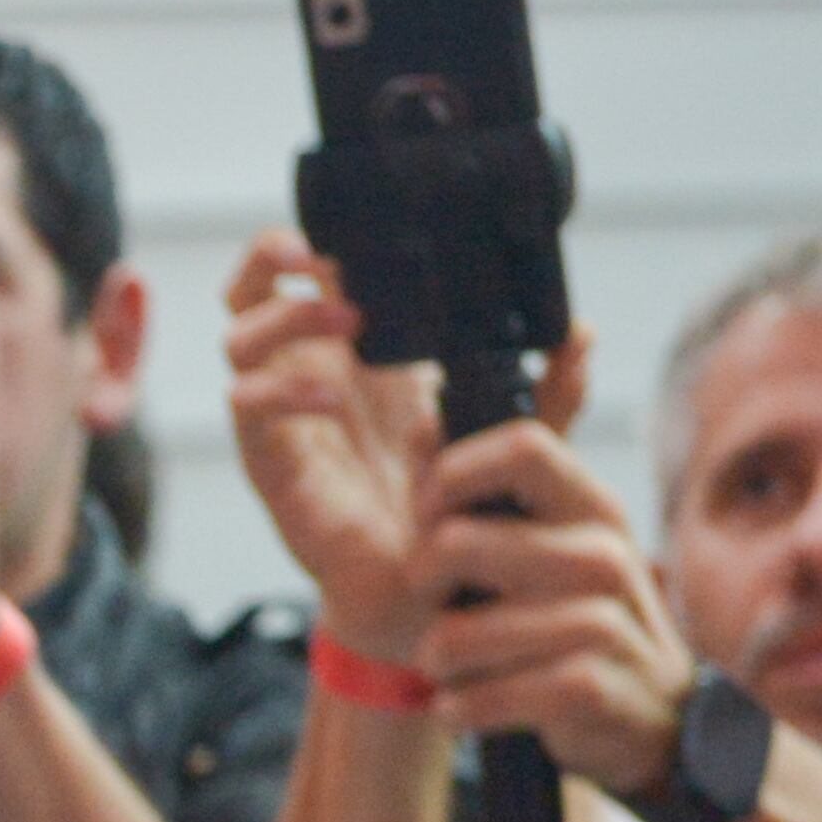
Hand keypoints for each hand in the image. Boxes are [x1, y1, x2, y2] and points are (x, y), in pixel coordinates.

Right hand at [221, 235, 597, 666]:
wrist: (427, 595)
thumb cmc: (455, 513)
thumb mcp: (511, 439)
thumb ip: (548, 389)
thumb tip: (582, 331)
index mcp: (362, 356)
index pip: (312, 273)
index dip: (321, 237)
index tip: (365, 226)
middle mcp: (312, 374)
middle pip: (252, 287)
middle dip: (274, 256)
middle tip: (324, 256)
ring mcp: (283, 415)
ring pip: (238, 335)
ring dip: (284, 316)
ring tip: (344, 321)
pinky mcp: (271, 460)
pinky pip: (246, 406)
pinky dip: (281, 388)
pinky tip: (331, 396)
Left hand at [412, 421, 699, 797]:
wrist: (651, 721)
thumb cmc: (576, 626)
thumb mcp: (549, 548)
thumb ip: (489, 490)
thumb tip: (421, 425)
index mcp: (590, 509)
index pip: (521, 445)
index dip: (450, 476)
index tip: (428, 518)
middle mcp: (601, 555)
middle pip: (456, 541)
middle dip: (420, 584)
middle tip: (437, 610)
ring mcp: (600, 622)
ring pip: (454, 636)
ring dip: (439, 662)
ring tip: (460, 670)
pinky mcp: (586, 688)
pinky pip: (478, 697)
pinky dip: (459, 710)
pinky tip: (470, 708)